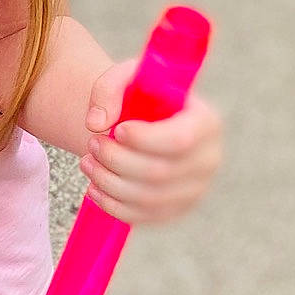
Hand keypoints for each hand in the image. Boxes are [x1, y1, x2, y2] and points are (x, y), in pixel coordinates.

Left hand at [79, 60, 222, 226]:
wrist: (144, 124)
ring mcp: (194, 190)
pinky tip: (93, 187)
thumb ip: (109, 89)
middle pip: (160, 172)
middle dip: (117, 160)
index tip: (118, 129)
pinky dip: (111, 204)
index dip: (144, 139)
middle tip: (93, 143)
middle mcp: (208, 160)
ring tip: (87, 161)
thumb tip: (96, 122)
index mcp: (206, 123)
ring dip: (109, 182)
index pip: (180, 140)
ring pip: (148, 198)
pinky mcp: (174, 211)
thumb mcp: (126, 78)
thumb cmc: (140, 98)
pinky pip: (142, 217)